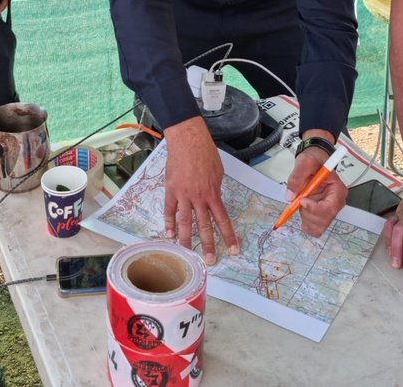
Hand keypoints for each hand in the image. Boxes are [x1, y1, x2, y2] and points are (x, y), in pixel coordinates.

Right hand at [162, 117, 239, 263]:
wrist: (188, 141)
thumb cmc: (206, 153)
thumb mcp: (218, 173)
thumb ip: (215, 190)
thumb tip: (213, 201)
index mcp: (213, 194)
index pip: (222, 220)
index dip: (228, 236)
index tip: (233, 250)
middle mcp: (199, 198)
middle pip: (204, 226)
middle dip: (208, 245)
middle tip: (210, 260)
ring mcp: (183, 195)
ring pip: (185, 222)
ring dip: (186, 239)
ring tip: (187, 253)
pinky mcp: (171, 190)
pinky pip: (169, 210)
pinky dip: (169, 223)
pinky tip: (169, 235)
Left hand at [286, 139, 346, 236]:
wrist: (313, 162)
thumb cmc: (313, 160)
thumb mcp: (305, 162)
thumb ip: (297, 177)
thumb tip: (290, 197)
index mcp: (338, 190)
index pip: (330, 208)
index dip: (314, 209)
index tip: (302, 200)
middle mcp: (336, 203)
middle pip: (324, 220)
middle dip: (308, 214)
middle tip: (300, 200)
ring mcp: (329, 210)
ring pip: (318, 227)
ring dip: (305, 218)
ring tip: (301, 202)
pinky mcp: (321, 215)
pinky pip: (315, 228)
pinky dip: (306, 224)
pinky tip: (302, 211)